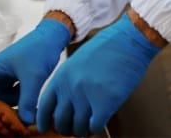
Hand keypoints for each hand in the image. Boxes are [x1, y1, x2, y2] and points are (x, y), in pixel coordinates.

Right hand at [0, 18, 70, 128]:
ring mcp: (6, 75)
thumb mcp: (33, 77)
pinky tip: (28, 104)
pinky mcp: (16, 78)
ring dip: (6, 107)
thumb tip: (25, 122)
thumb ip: (28, 100)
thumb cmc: (39, 50)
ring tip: (20, 114)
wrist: (53, 37)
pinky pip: (10, 94)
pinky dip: (16, 102)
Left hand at [37, 13, 160, 136]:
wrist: (126, 42)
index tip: (46, 128)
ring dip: (83, 130)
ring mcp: (86, 96)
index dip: (44, 121)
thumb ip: (67, 83)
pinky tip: (100, 121)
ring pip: (78, 127)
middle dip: (66, 128)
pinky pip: (95, 127)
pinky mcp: (105, 103)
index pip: (44, 107)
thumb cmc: (105, 50)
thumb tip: (65, 106)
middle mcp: (70, 88)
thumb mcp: (76, 63)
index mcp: (61, 77)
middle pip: (60, 121)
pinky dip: (97, 128)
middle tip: (73, 128)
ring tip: (88, 127)